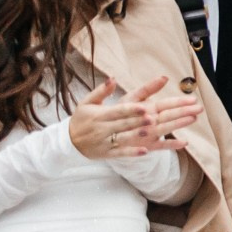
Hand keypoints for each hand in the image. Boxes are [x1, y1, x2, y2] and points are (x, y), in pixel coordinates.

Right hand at [69, 76, 203, 160]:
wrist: (68, 143)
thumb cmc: (82, 119)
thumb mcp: (87, 103)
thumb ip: (102, 91)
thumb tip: (113, 78)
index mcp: (101, 115)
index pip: (120, 111)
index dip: (133, 110)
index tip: (147, 107)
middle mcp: (105, 128)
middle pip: (129, 123)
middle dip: (147, 120)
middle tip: (163, 116)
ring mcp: (107, 142)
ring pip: (128, 138)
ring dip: (143, 135)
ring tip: (157, 129)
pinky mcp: (109, 153)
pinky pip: (123, 153)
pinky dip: (134, 152)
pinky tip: (147, 151)